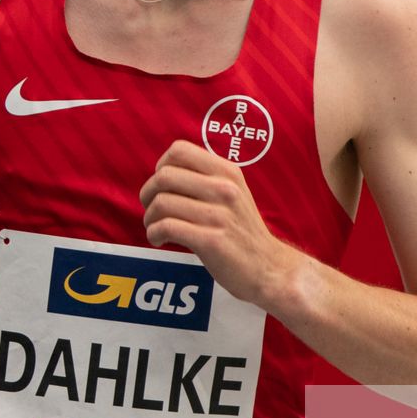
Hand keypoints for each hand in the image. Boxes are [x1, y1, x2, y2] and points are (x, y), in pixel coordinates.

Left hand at [140, 140, 295, 305]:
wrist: (268, 267)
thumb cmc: (243, 232)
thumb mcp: (234, 193)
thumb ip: (206, 179)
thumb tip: (164, 174)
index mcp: (228, 172)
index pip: (179, 150)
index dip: (161, 167)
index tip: (162, 186)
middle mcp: (224, 189)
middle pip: (164, 176)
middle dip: (148, 194)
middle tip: (152, 209)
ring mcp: (218, 215)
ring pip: (162, 203)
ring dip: (149, 218)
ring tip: (156, 228)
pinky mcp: (211, 240)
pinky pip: (167, 227)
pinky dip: (154, 234)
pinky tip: (159, 240)